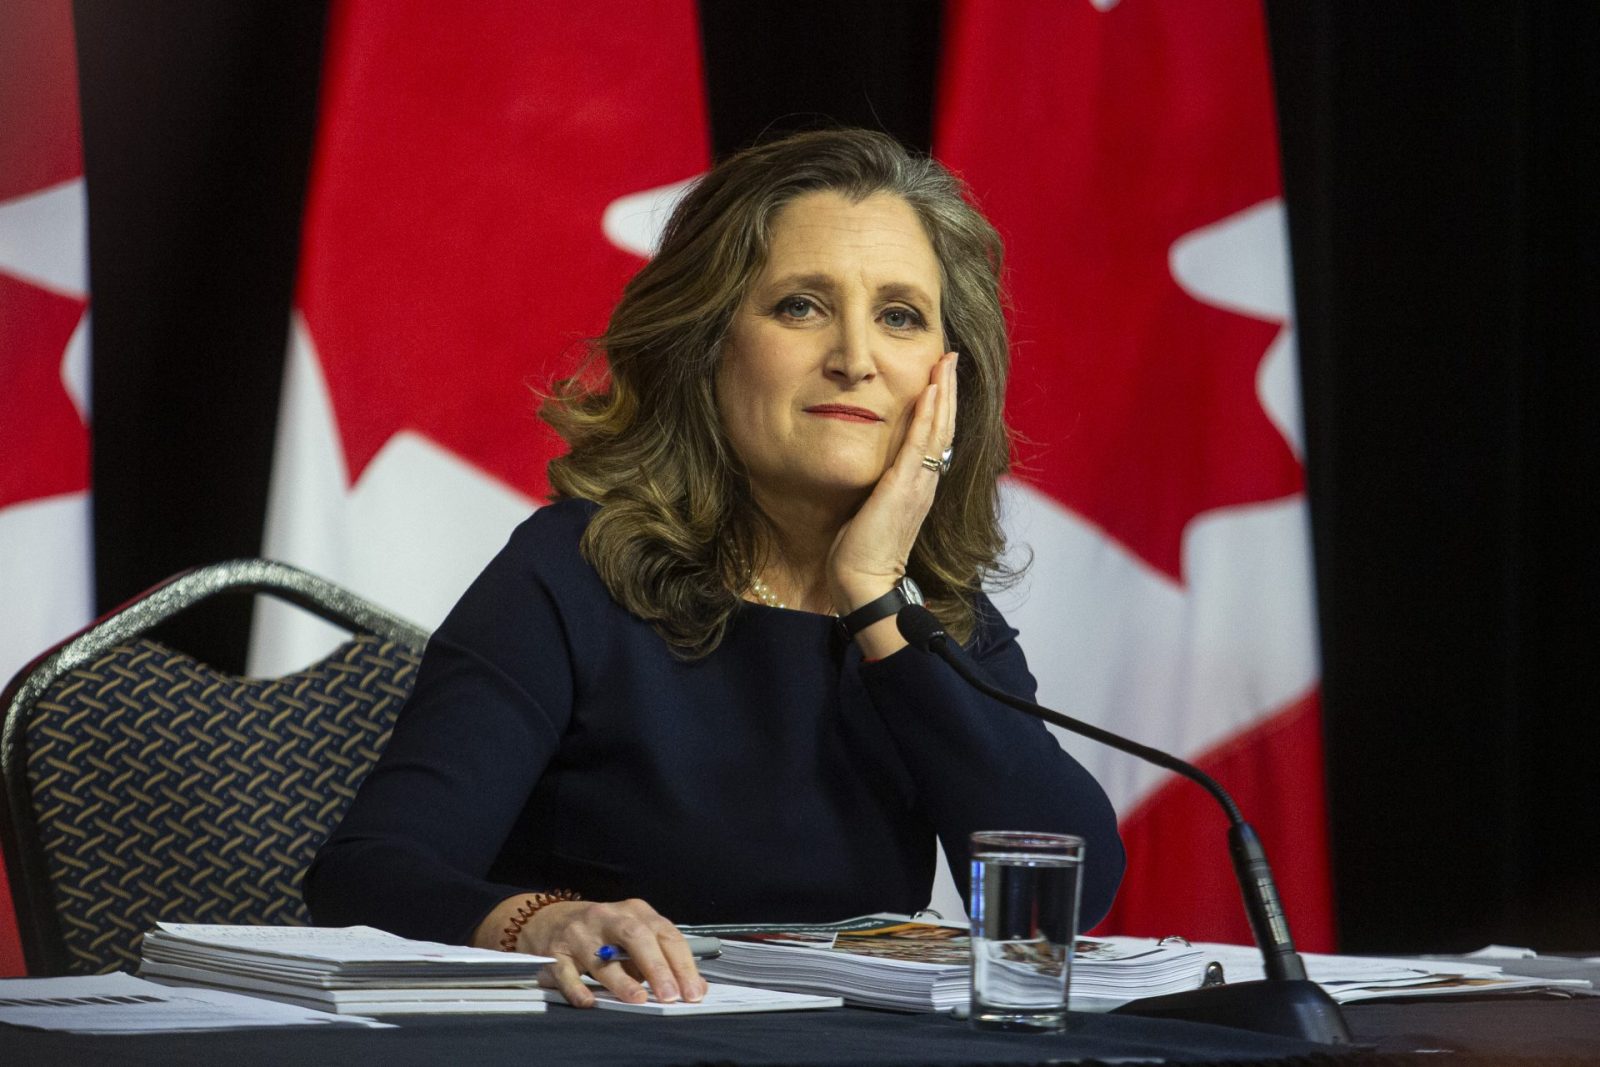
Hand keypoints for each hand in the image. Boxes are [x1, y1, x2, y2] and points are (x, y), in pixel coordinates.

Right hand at [518, 898, 705, 1007]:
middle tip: (670, 995)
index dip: (681, 964)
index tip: (693, 991)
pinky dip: (577, 988)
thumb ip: (660, 957)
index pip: (665, 934)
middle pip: (637, 937)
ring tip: (638, 999)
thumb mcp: (633, 934)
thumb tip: (691, 987)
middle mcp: (609, 917)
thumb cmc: (601, 931)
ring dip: (621, 980)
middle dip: (657, 967)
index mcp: (635, 911)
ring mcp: (580, 933)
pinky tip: (589, 1001)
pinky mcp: (556, 952)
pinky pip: (566, 972)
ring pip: (602, 957)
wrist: (549, 919)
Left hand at [827, 350, 957, 651]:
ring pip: (938, 429)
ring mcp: (918, 484)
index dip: (941, 406)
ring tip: (946, 361)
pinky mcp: (903, 487)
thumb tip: (872, 474)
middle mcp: (925, 482)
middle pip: (944, 426)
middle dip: (947, 389)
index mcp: (919, 487)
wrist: (864, 582)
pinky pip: (919, 444)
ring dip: (942, 392)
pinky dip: (927, 415)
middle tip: (950, 356)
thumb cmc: (861, 553)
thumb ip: (879, 488)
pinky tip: (930, 390)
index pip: (935, 438)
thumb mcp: (873, 510)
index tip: (940, 376)